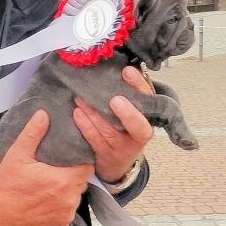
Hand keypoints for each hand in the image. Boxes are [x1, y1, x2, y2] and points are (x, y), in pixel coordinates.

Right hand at [0, 110, 93, 225]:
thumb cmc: (7, 186)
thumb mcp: (18, 154)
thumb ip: (33, 133)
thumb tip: (43, 114)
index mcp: (63, 181)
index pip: (87, 167)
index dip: (82, 160)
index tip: (73, 157)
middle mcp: (69, 200)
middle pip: (82, 182)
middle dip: (73, 174)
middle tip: (59, 168)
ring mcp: (65, 215)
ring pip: (76, 197)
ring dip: (68, 191)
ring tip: (52, 184)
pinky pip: (68, 212)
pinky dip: (61, 207)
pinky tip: (48, 200)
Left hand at [73, 66, 153, 183]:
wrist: (118, 160)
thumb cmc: (126, 127)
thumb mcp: (134, 109)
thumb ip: (130, 92)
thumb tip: (120, 64)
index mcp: (149, 118)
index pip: (148, 100)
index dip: (138, 86)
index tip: (127, 71)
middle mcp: (139, 135)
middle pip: (137, 126)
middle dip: (127, 114)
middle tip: (114, 99)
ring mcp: (122, 147)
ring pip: (110, 132)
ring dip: (95, 115)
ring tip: (81, 98)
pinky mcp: (106, 155)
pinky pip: (95, 140)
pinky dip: (85, 126)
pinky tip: (77, 113)